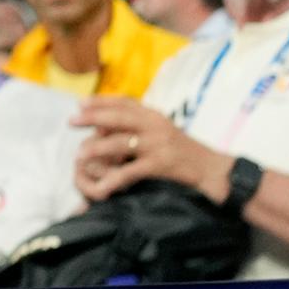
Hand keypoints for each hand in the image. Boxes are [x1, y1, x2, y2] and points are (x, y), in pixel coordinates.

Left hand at [71, 97, 232, 204]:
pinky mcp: (161, 164)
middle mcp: (156, 125)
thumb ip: (148, 128)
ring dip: (96, 149)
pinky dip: (113, 179)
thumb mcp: (169, 134)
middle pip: (117, 117)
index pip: (125, 102)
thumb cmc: (191, 156)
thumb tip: (120, 127)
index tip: (81, 103)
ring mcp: (158, 144)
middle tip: (71, 122)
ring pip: (119, 142)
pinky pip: (130, 171)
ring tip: (80, 156)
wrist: (216, 172)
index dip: (102, 101)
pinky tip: (101, 186)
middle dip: (92, 118)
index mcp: (157, 116)